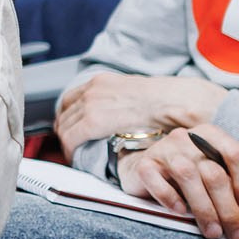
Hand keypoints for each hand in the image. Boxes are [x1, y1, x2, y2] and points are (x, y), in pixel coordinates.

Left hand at [55, 71, 225, 151]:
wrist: (175, 102)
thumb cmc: (165, 102)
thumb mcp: (135, 94)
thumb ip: (119, 102)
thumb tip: (115, 115)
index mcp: (101, 82)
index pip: (70, 99)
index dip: (66, 116)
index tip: (68, 127)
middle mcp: (92, 90)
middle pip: (64, 113)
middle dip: (64, 130)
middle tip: (70, 145)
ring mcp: (91, 103)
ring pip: (65, 126)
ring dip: (67, 141)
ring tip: (74, 153)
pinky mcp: (94, 120)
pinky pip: (71, 137)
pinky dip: (70, 148)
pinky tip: (76, 156)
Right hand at [118, 124, 238, 238]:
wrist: (148, 176)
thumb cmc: (192, 183)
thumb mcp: (221, 189)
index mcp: (212, 137)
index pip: (237, 154)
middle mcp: (188, 139)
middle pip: (214, 173)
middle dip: (229, 210)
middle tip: (236, 237)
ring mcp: (164, 149)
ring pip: (188, 176)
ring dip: (204, 209)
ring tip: (212, 233)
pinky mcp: (145, 165)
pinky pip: (157, 180)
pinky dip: (170, 198)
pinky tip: (180, 212)